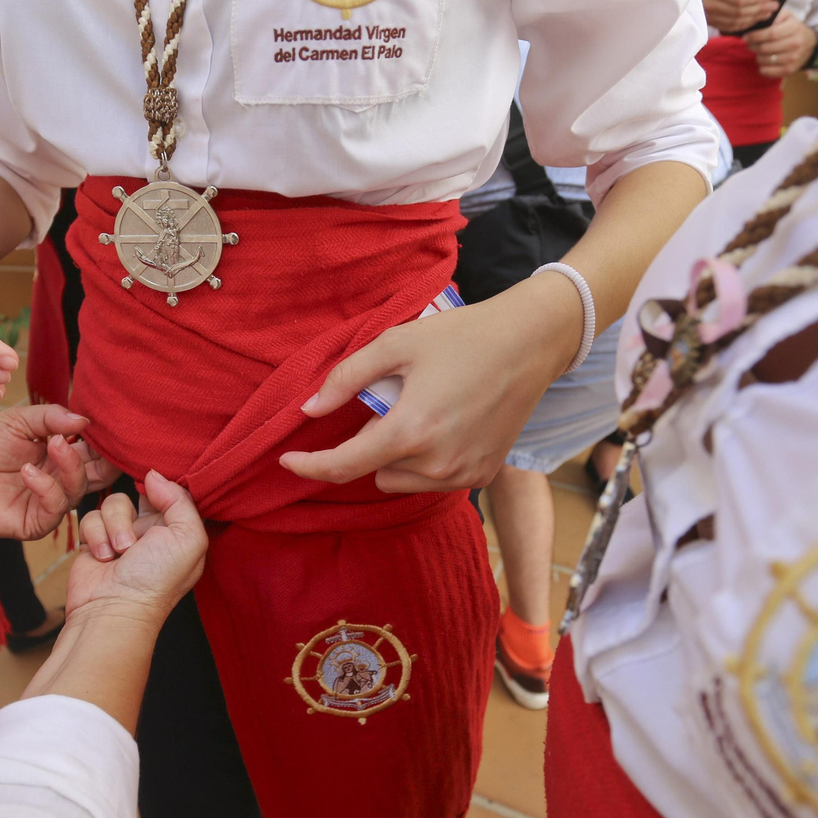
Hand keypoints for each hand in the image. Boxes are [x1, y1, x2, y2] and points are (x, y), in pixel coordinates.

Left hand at [0, 404, 119, 539]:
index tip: (104, 420)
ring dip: (71, 465)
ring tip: (52, 444)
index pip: (95, 449)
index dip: (102, 437)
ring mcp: (50, 502)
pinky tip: (27, 471)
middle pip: (99, 472)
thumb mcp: (17, 421)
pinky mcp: (36, 522)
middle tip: (94, 437)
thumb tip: (84, 419)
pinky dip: (47, 487)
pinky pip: (56, 508)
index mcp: (61, 455)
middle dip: (102, 455)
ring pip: (80, 488)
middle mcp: (61, 479)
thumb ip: (50, 417)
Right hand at [19, 473, 205, 733]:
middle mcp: (152, 531)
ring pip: (113, 503)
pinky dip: (96, 535)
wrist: (112, 610)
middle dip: (133, 512)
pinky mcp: (95, 540)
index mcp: (179, 530)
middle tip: (136, 537)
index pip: (172, 492)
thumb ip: (180, 500)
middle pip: (139, 493)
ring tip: (120, 553)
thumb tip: (154, 474)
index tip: (153, 485)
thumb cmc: (156, 580)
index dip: (163, 486)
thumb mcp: (188, 538)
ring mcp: (122, 535)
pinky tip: (104, 558)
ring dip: (115, 526)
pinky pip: (91, 516)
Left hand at [281, 271, 582, 492]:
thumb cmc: (461, 336)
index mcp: (410, 432)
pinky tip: (446, 424)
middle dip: (371, 443)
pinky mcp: (482, 476)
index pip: (342, 465)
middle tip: (396, 400)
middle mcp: (436, 464)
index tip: (286, 461)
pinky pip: (433, 480)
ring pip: (402, 481)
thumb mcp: (396, 344)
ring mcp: (463, 475)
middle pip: (374, 472)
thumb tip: (308, 410)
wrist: (531, 343)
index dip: (309, 466)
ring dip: (397, 456)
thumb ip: (346, 378)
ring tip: (424, 411)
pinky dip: (426, 461)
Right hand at [687, 0, 775, 33]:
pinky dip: (744, 25)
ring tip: (768, 13)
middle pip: (740, 12)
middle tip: (775, 6)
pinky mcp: (711, 22)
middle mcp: (712, 5)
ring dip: (754, 18)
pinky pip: (730, 27)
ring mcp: (711, 16)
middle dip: (759, 9)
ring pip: (736, 21)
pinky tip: (754, 20)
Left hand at [745, 9, 814, 76]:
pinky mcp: (789, 70)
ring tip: (759, 51)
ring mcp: (792, 59)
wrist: (810, 45)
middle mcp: (795, 44)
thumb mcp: (788, 17)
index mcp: (794, 28)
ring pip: (765, 60)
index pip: (770, 34)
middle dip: (753, 46)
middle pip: (766, 48)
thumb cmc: (794, 29)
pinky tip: (763, 61)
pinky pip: (768, 71)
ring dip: (757, 56)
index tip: (746, 37)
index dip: (755, 36)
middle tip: (750, 44)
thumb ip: (776, 16)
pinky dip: (761, 67)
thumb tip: (763, 20)